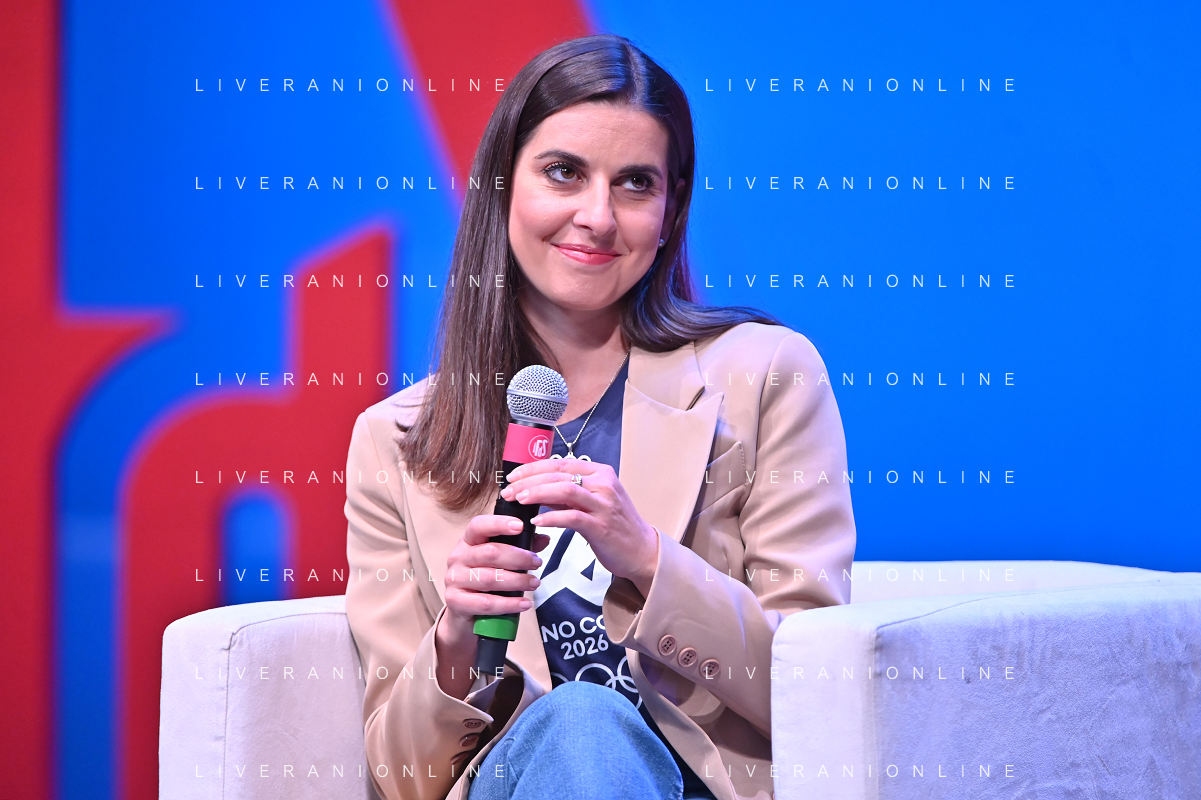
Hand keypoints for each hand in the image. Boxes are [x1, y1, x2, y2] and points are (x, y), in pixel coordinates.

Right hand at [440, 515, 550, 637]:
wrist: (462, 611)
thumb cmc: (483, 579)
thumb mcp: (498, 560)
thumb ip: (520, 547)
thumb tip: (544, 539)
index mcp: (468, 541)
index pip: (479, 526)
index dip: (499, 524)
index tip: (520, 526)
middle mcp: (458, 557)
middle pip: (490, 553)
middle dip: (518, 558)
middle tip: (537, 563)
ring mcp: (454, 580)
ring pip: (490, 578)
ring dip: (517, 581)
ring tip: (535, 583)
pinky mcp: (455, 602)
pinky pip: (486, 603)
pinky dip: (508, 604)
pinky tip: (524, 603)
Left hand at [500, 457, 658, 596]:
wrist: (642, 551)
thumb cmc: (616, 526)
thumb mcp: (593, 502)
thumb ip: (568, 494)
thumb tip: (536, 489)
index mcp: (601, 473)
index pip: (561, 463)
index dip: (533, 468)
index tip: (514, 476)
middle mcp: (604, 484)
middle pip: (559, 474)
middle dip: (529, 480)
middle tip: (509, 490)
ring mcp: (604, 505)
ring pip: (564, 489)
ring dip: (537, 493)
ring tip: (519, 500)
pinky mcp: (601, 526)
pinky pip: (571, 517)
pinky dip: (551, 517)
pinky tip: (537, 522)